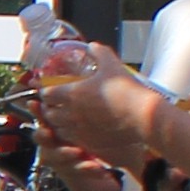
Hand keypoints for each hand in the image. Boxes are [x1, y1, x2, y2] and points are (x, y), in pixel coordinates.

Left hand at [27, 50, 158, 158]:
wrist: (143, 118)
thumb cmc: (127, 91)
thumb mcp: (112, 65)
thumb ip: (99, 53)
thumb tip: (92, 46)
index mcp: (72, 94)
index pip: (47, 94)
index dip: (46, 91)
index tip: (50, 89)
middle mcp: (71, 114)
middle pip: (48, 113)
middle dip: (49, 108)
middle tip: (55, 104)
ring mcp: (79, 131)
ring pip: (57, 129)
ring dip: (57, 123)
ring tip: (64, 117)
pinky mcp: (89, 144)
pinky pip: (71, 141)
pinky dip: (69, 135)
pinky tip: (78, 130)